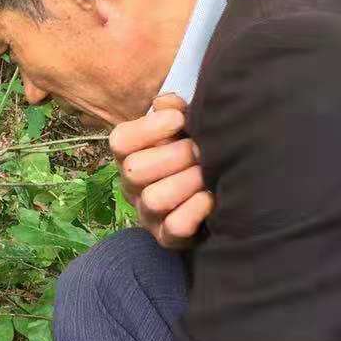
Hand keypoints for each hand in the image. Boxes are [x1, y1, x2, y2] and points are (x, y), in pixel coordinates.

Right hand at [110, 93, 213, 249]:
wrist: (220, 195)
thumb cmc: (195, 155)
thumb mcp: (183, 129)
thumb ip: (174, 110)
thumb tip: (167, 103)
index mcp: (132, 156)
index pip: (120, 141)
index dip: (149, 128)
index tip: (179, 119)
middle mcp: (133, 186)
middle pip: (135, 170)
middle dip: (174, 156)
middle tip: (200, 151)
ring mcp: (148, 214)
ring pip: (153, 199)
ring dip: (185, 183)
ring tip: (207, 175)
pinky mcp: (168, 238)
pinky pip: (173, 228)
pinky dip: (193, 211)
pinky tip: (210, 198)